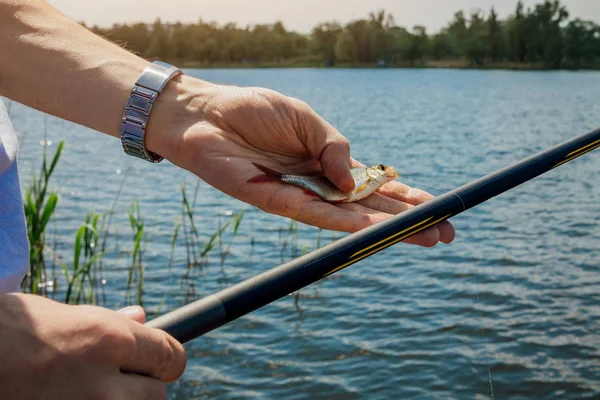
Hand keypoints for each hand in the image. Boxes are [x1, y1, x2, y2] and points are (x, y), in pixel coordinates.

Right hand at [0, 293, 185, 399]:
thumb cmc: (1, 332)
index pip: (171, 356)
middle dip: (139, 386)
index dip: (164, 357)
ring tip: (76, 391)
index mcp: (107, 340)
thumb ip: (106, 322)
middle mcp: (104, 385)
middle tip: (110, 380)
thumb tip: (142, 318)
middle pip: (156, 395)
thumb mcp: (55, 315)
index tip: (155, 361)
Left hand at [150, 78, 453, 246]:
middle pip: (369, 209)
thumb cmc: (253, 113)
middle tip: (443, 233)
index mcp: (328, 164)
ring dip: (384, 229)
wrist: (205, 114)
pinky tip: (370, 229)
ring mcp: (298, 197)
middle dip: (406, 221)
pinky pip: (314, 214)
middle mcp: (317, 186)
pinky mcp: (273, 202)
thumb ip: (335, 146)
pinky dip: (343, 222)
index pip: (375, 186)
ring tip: (419, 235)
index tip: (437, 207)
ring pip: (348, 218)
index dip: (406, 197)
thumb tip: (356, 182)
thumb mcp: (307, 120)